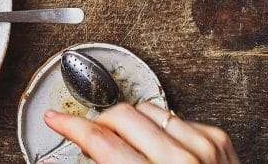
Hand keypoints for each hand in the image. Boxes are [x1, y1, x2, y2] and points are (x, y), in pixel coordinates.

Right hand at [45, 103, 239, 162]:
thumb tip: (51, 163)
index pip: (99, 140)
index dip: (70, 126)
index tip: (56, 119)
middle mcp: (180, 161)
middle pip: (120, 116)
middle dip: (101, 124)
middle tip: (94, 137)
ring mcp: (202, 147)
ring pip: (145, 109)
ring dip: (131, 124)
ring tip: (131, 144)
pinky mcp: (216, 139)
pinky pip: (173, 116)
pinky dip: (160, 128)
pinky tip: (160, 146)